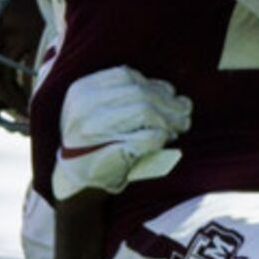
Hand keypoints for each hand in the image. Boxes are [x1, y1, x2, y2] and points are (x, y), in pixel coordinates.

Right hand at [51, 67, 192, 202]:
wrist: (74, 183)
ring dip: (170, 118)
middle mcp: (84, 107)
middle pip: (139, 92)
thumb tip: (173, 93)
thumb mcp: (100, 113)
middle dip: (168, 102)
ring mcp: (94, 131)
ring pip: (145, 110)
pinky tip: (166, 139)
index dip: (153, 84)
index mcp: (81, 92)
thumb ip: (128, 97)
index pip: (124, 75)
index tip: (170, 94)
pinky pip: (149, 137)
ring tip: (180, 126)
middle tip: (185, 113)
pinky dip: (163, 136)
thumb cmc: (94, 146)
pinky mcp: (109, 154)